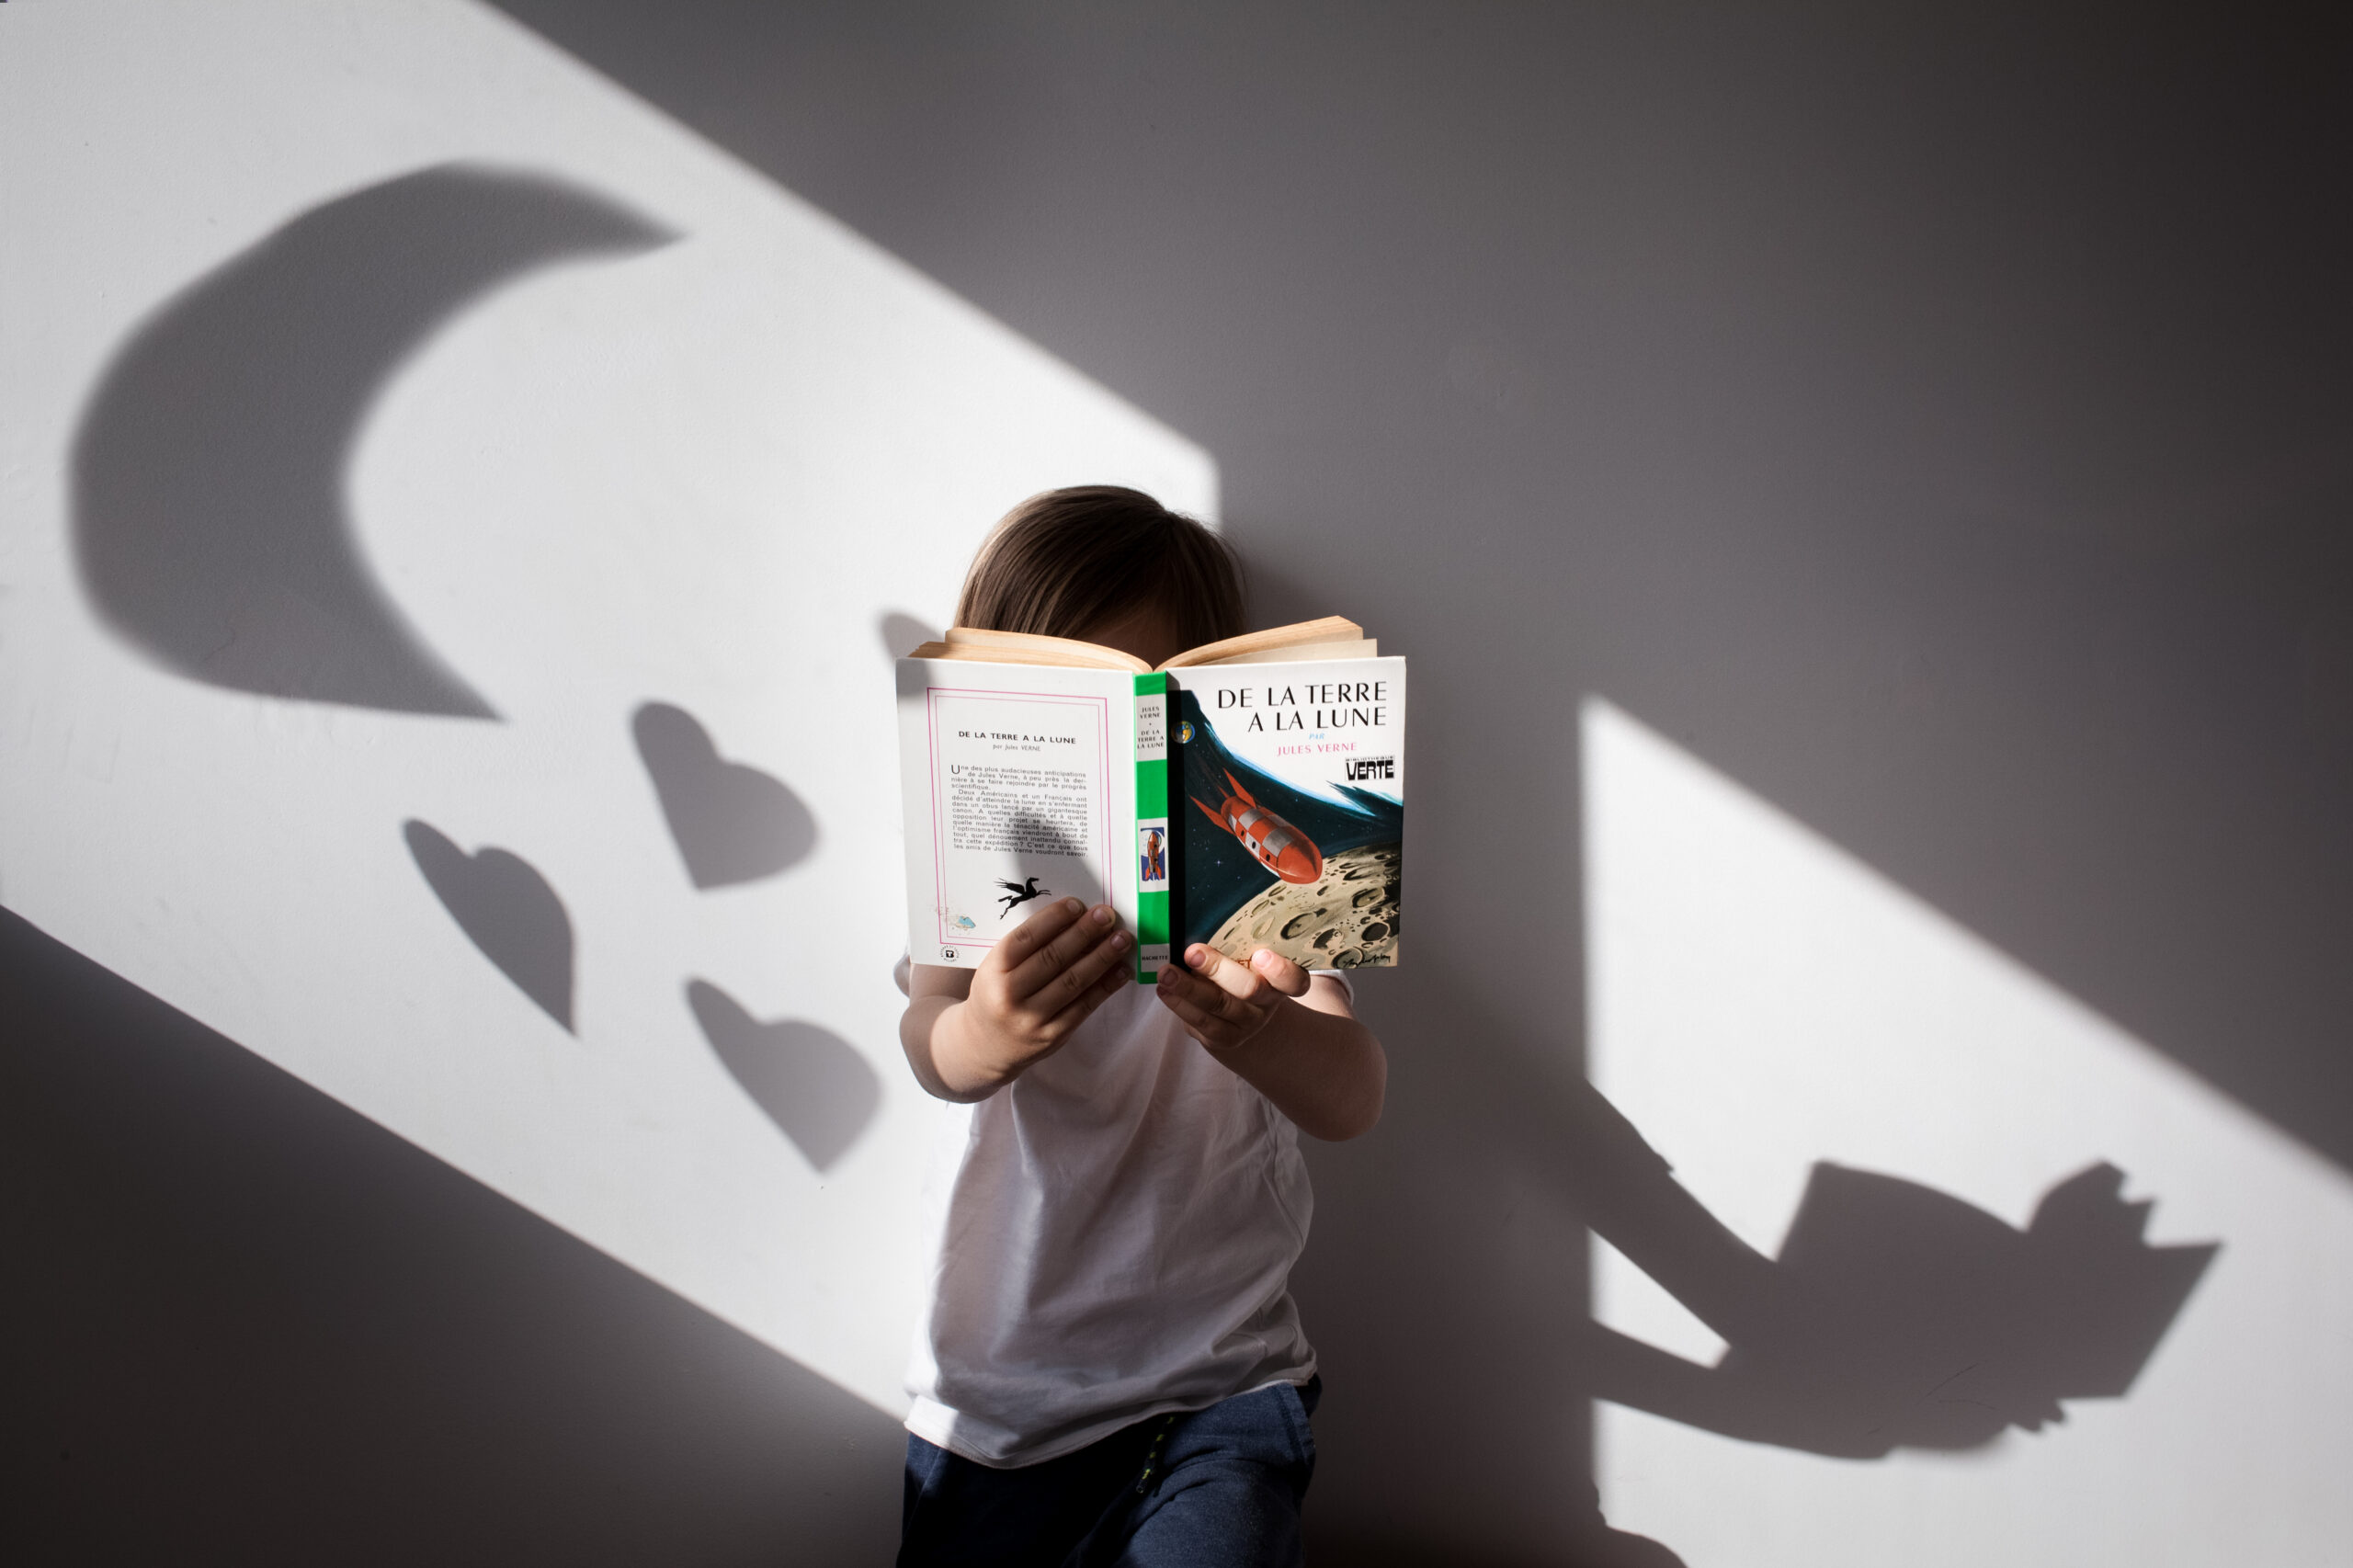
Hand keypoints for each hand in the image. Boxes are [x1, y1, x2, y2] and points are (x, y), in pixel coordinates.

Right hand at [944, 898, 1132, 1088]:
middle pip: (1052, 958)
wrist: (985, 1045)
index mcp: (992, 971)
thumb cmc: (996, 994)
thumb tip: (1074, 919)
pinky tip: (1121, 969)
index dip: (1053, 919)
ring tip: (1122, 939)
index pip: (1025, 939)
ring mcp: (1032, 1019)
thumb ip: (1027, 948)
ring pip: (1073, 982)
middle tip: (1107, 915)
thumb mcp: (997, 968)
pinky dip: (1106, 986)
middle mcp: (1009, 995)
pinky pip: (1084, 1006)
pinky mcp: (1053, 1036)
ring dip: (1102, 957)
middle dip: (1084, 933)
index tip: (1077, 904)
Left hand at [1154, 943, 1310, 1053]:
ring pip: (1219, 1006)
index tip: (1260, 954)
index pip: (1294, 980)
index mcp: (1280, 981)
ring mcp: (1246, 1023)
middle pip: (1250, 989)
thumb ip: (1236, 944)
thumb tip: (1197, 915)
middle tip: (1192, 952)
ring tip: (1166, 972)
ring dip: (1188, 988)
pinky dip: (1180, 1004)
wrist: (1241, 1020)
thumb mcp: (1248, 960)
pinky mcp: (1224, 1037)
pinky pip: (1201, 1023)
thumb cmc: (1242, 975)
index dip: (1281, 970)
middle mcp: (1267, 1004)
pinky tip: (1164, 990)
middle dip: (1219, 969)